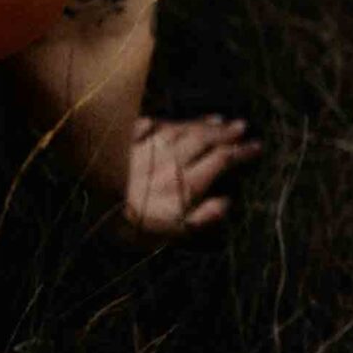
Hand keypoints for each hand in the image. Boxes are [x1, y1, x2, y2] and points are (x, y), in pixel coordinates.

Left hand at [121, 113, 261, 238]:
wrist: (94, 211)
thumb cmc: (136, 229)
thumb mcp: (175, 233)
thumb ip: (204, 217)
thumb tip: (227, 202)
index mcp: (186, 182)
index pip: (221, 161)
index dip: (242, 153)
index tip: (258, 147)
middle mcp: (170, 160)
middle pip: (203, 140)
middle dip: (225, 133)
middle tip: (242, 126)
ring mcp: (147, 149)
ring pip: (180, 130)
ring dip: (200, 124)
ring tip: (218, 119)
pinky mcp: (124, 144)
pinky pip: (150, 126)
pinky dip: (165, 122)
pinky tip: (171, 120)